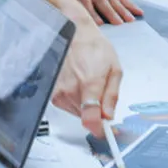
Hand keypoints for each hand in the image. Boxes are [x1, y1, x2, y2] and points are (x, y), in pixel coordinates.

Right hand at [52, 19, 123, 138]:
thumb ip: (112, 96)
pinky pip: (68, 106)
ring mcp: (59, 92)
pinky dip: (76, 100)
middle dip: (96, 112)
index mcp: (89, 83)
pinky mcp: (52, 93)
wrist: (75, 34)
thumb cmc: (95, 48)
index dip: (100, 130)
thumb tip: (109, 117)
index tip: (107, 132)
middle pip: (86, 117)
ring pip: (77, 112)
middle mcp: (71, 90)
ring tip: (89, 83)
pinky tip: (79, 84)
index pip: (91, 118)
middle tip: (101, 93)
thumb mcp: (114, 69)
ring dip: (86, 105)